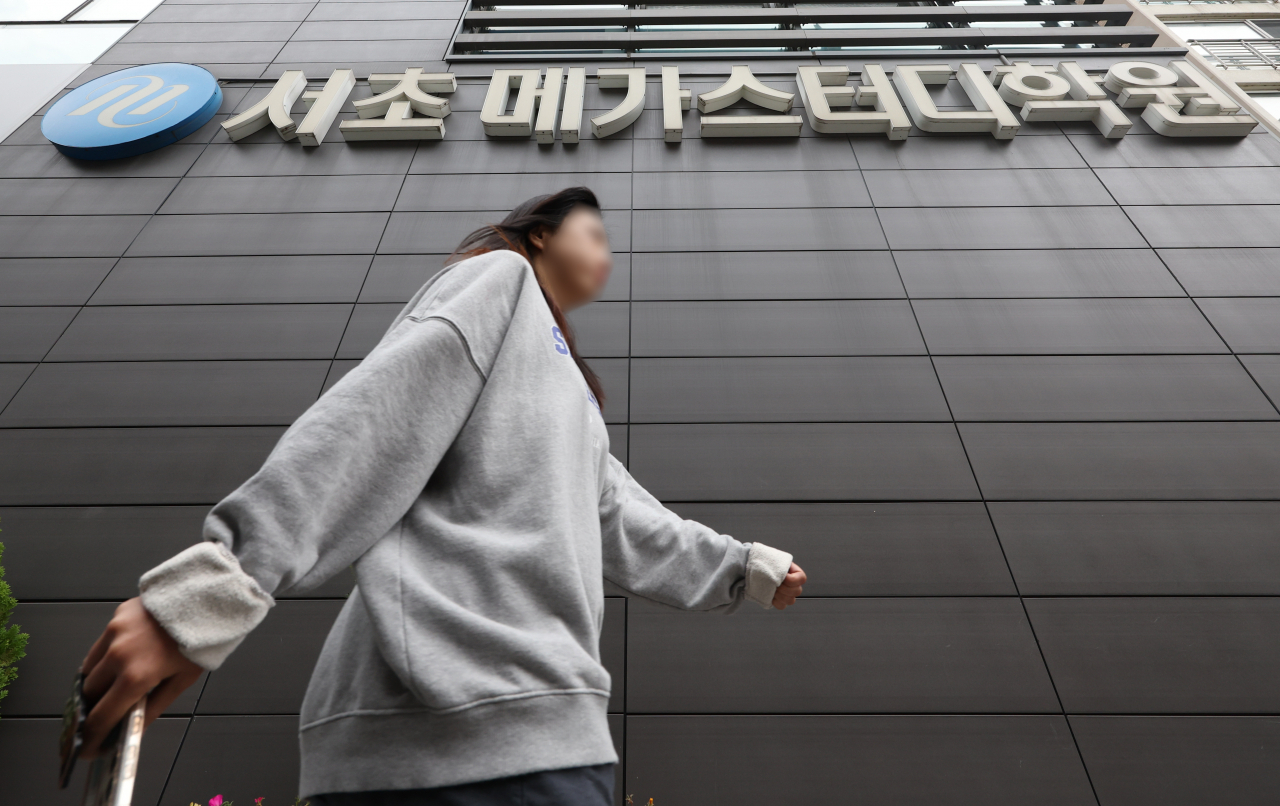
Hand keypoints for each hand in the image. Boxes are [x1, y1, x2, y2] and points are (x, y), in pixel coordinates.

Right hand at [77, 597, 202, 758]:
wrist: (206, 601)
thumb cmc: (199, 641)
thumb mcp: (182, 681)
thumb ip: (154, 708)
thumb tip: (134, 730)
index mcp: (137, 675)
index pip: (102, 716)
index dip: (92, 737)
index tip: (88, 748)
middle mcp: (119, 655)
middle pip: (89, 694)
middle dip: (94, 709)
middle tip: (104, 717)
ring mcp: (114, 634)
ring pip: (89, 670)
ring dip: (95, 684)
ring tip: (111, 690)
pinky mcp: (115, 618)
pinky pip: (98, 647)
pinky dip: (103, 660)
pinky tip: (118, 664)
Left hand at [772, 561, 806, 609]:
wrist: (759, 569)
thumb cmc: (769, 563)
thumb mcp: (776, 560)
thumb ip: (780, 566)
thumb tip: (780, 574)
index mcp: (797, 573)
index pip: (802, 579)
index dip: (791, 580)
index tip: (782, 577)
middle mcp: (795, 585)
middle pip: (797, 591)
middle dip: (784, 588)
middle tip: (775, 584)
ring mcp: (789, 595)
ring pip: (790, 601)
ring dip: (780, 595)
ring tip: (772, 589)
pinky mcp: (781, 601)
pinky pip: (782, 606)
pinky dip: (775, 602)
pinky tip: (771, 595)